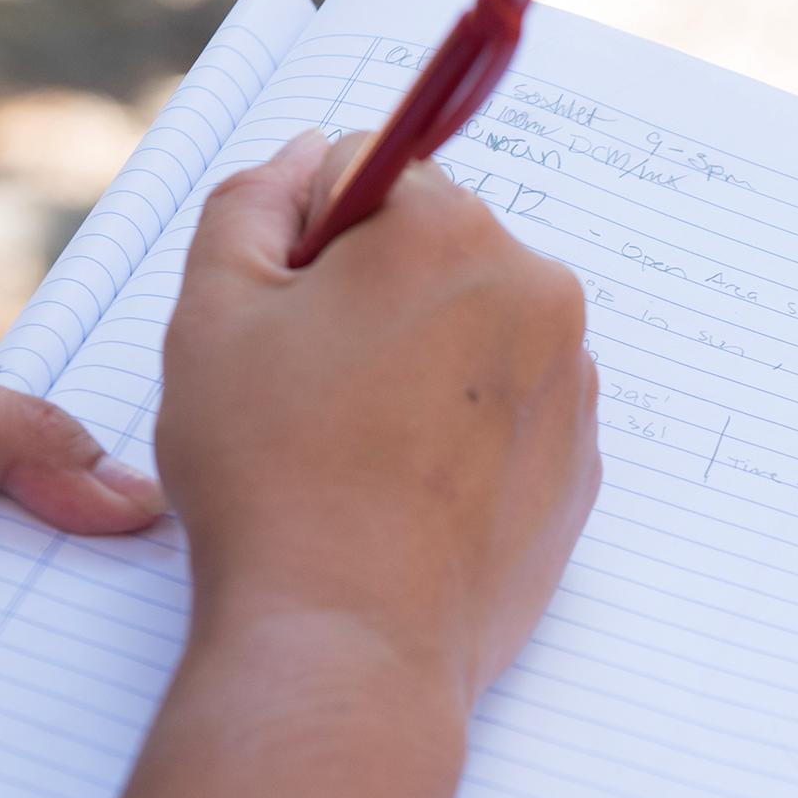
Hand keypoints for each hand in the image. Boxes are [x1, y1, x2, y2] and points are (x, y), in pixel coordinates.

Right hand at [157, 129, 600, 706]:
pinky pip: (514, 409)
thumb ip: (254, 202)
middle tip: (320, 391)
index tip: (292, 317)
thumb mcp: (214, 309)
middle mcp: (537, 292)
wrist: (350, 641)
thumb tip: (308, 157)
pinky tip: (411, 490)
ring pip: (477, 330)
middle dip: (375, 293)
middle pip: (436, 248)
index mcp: (450, 231)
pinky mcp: (583, 465)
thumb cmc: (271, 474)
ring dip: (424, 361)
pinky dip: (466, 429)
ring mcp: (574, 385)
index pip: (370, 172)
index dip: (310, 240)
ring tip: (365, 451)